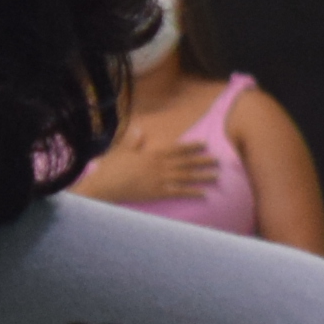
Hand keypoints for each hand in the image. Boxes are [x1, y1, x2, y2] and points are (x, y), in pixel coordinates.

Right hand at [87, 126, 224, 203]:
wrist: (104, 186)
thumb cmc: (110, 168)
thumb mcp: (120, 151)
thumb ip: (132, 141)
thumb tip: (139, 129)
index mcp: (152, 154)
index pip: (177, 149)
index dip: (192, 146)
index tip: (205, 144)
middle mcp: (159, 166)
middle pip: (186, 163)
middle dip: (203, 161)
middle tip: (219, 160)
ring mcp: (159, 180)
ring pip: (186, 177)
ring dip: (202, 176)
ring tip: (216, 175)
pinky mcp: (157, 193)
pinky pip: (179, 193)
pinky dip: (192, 192)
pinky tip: (204, 194)